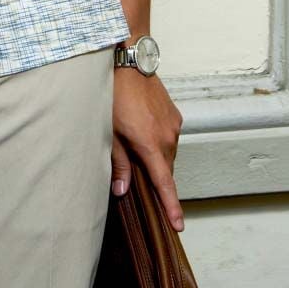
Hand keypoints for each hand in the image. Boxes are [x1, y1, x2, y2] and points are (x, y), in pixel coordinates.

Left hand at [111, 67, 184, 230]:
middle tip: (136, 172)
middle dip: (155, 176)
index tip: (178, 223)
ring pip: (168, 153)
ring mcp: (173, 126)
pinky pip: (169, 137)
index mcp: (151, 146)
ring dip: (156, 156)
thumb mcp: (110, 133)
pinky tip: (144, 128)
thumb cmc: (115, 96)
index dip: (171, 206)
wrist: (129, 64)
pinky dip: (159, 140)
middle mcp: (167, 138)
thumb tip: (122, 190)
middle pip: (165, 169)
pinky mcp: (175, 115)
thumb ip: (119, 165)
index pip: (164, 184)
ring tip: (136, 142)